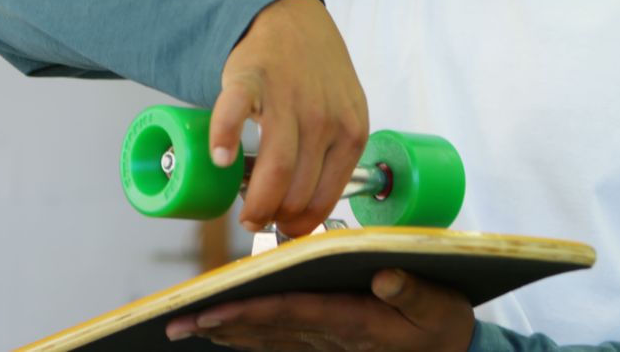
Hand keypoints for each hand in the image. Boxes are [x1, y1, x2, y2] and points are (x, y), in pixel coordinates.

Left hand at [165, 269, 474, 350]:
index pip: (291, 313)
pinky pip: (277, 340)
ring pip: (265, 336)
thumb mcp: (440, 306)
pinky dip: (246, 335)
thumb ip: (413, 291)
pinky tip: (220, 331)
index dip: (250, 311)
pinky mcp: (324, 342)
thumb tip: (384, 276)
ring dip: (224, 331)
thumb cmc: (442, 323)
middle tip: (177, 321)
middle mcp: (330, 336)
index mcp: (354, 321)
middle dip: (220, 323)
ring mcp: (324, 343)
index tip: (213, 311)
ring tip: (185, 325)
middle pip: (266, 327)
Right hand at [211, 0, 368, 235]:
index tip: (284, 229)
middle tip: (257, 221)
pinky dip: (224, 139)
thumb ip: (334, 153)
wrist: (290, 19)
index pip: (326, 196)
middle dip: (275, 217)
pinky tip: (219, 159)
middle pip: (298, 189)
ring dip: (255, 201)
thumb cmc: (315, 75)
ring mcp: (287, 97)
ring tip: (244, 214)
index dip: (302, 222)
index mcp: (351, 131)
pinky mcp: (250, 78)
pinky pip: (234, 115)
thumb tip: (308, 210)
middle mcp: (324, 117)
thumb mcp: (344, 112)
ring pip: (274, 168)